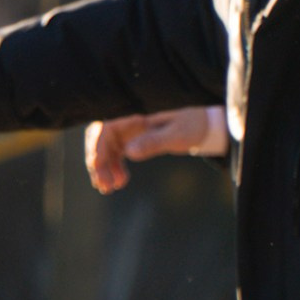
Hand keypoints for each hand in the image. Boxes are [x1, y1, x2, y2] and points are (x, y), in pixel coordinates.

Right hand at [84, 106, 228, 193]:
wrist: (203, 125)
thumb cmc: (192, 123)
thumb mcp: (176, 133)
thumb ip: (154, 141)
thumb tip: (129, 152)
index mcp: (133, 112)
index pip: (104, 127)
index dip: (96, 146)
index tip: (96, 165)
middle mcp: (125, 119)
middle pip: (100, 139)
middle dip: (98, 162)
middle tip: (103, 185)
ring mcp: (126, 130)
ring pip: (105, 148)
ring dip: (105, 168)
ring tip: (109, 188)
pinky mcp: (130, 139)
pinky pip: (115, 153)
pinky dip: (114, 168)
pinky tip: (121, 181)